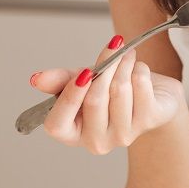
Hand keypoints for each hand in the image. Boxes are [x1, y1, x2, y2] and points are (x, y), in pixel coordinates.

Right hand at [29, 37, 182, 153]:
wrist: (152, 95)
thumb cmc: (111, 90)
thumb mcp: (83, 82)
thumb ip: (59, 81)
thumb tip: (36, 79)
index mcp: (72, 133)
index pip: (56, 124)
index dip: (69, 97)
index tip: (83, 71)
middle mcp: (95, 141)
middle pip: (94, 100)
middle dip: (105, 66)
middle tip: (114, 46)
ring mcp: (123, 136)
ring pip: (119, 90)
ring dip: (124, 63)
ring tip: (127, 56)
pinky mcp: (148, 122)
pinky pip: (141, 86)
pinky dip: (140, 69)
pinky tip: (140, 69)